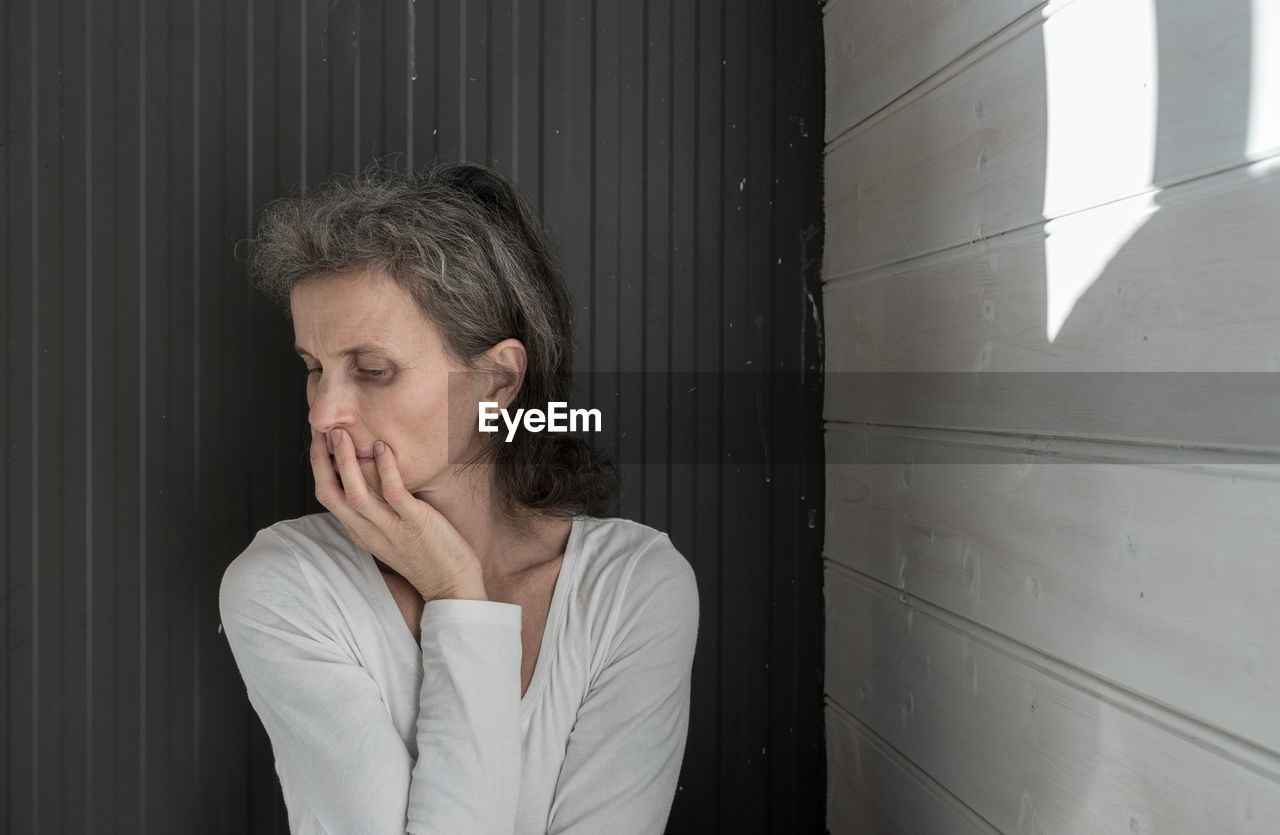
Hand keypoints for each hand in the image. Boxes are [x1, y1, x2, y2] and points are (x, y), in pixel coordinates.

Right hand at [310, 427, 487, 601]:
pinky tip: (382, 448)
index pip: (328, 497)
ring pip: (355, 494)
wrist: (452, 586)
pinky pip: (393, 493)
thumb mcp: (391, 534)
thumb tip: (372, 478)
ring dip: (345, 462)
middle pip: (330, 495)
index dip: (319, 468)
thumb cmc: (427, 556)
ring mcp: (390, 529)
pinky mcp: (414, 524)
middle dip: (321, 461)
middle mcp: (368, 532)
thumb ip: (378, 511)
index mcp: (360, 533)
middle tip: (321, 430)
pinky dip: (385, 468)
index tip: (319, 442)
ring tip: (341, 434)